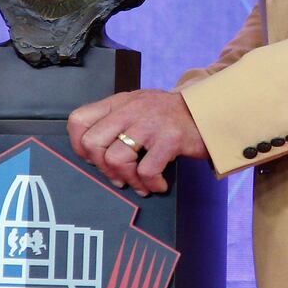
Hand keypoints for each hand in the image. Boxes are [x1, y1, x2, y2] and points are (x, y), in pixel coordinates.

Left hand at [67, 89, 206, 195]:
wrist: (209, 110)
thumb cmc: (170, 116)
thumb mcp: (138, 107)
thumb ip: (115, 122)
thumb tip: (93, 154)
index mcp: (119, 103)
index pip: (78, 120)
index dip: (78, 146)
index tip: (93, 159)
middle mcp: (130, 110)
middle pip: (92, 143)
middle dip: (102, 167)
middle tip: (118, 176)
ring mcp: (149, 123)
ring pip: (116, 158)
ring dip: (127, 179)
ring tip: (140, 184)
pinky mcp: (169, 139)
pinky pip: (146, 170)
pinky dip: (151, 184)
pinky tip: (158, 184)